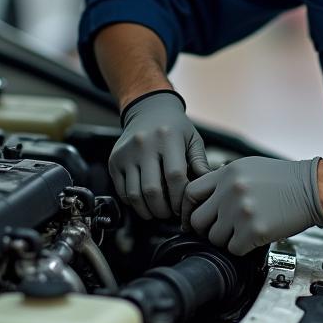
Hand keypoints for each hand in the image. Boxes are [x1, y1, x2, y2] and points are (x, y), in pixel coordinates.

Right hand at [110, 91, 209, 219]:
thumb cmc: (175, 127)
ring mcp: (126, 153)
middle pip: (152, 190)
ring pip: (135, 195)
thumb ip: (200, 164)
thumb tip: (207, 190)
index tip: (184, 206)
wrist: (148, 109)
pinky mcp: (115, 161)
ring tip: (158, 211)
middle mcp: (144, 144)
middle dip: (164, 210)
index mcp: (167, 138)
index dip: (180, 198)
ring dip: (148, 210)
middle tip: (171, 213)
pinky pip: (122, 191)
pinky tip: (145, 202)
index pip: (175, 177)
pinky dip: (134, 203)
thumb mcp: (193, 139)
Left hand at [181, 156, 322, 255]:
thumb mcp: (248, 166)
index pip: (190, 193)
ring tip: (242, 230)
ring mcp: (242, 211)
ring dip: (226, 239)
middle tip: (218, 229)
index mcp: (227, 173)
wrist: (313, 188)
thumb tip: (204, 195)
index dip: (187, 209)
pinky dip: (242, 248)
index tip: (190, 219)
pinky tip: (254, 237)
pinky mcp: (254, 231)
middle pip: (198, 220)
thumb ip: (223, 179)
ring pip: (215, 238)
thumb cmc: (283, 179)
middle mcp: (231, 191)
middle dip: (205, 229)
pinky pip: (234, 249)